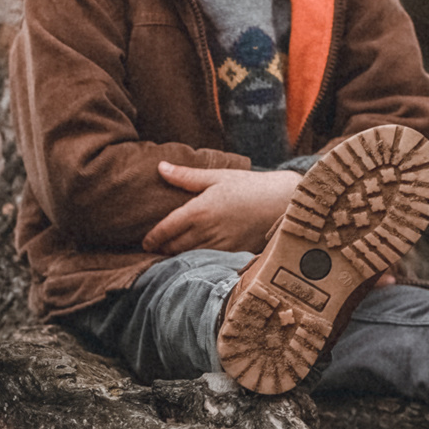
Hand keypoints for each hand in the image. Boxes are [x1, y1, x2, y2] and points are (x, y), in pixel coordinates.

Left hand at [143, 163, 302, 255]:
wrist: (284, 202)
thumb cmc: (249, 186)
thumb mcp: (217, 176)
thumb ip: (186, 176)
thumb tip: (160, 167)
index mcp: (199, 210)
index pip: (166, 229)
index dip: (152, 238)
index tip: (145, 242)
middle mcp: (207, 231)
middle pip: (175, 247)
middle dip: (162, 249)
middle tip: (153, 249)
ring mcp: (221, 245)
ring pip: (190, 256)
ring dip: (177, 257)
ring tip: (168, 255)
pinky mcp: (233, 254)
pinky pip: (208, 261)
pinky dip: (197, 261)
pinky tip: (193, 258)